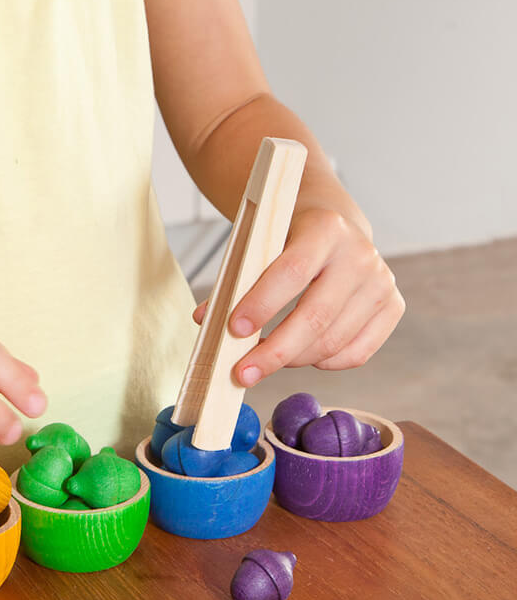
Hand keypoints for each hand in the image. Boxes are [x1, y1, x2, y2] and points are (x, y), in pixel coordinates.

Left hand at [193, 208, 404, 386]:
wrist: (332, 226)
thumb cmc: (284, 238)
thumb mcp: (258, 244)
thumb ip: (234, 279)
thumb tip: (205, 321)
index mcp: (325, 228)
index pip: (293, 272)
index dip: (262, 304)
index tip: (234, 330)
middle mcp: (360, 254)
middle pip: (315, 316)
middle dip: (274, 350)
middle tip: (241, 372)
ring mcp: (382, 282)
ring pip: (333, 341)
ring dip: (292, 360)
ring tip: (262, 363)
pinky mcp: (393, 306)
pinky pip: (356, 353)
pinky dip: (323, 362)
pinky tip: (301, 356)